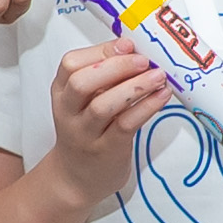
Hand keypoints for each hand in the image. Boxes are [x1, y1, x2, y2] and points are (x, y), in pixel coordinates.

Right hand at [37, 36, 172, 209]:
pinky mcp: (107, 150)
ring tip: (158, 76)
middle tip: (143, 60)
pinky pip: (125, 125)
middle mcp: (68, 112)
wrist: (77, 178)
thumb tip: (133, 49)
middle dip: (115, 66)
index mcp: (62, 93)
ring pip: (103, 106)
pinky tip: (160, 96)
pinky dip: (146, 108)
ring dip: (134, 87)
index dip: (100, 51)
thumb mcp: (83, 101)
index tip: (127, 44)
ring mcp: (85, 133)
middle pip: (81, 82)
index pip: (70, 64)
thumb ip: (102, 77)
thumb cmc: (87, 132)